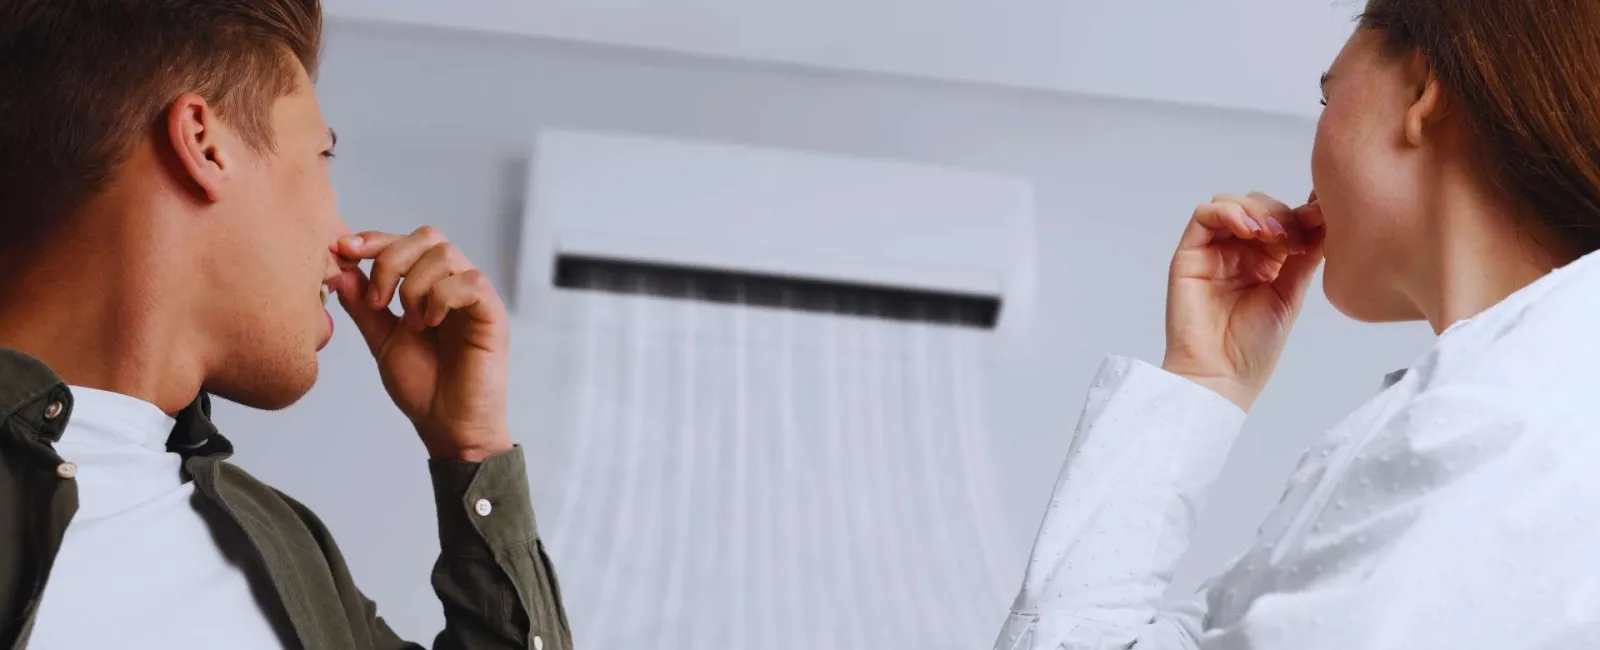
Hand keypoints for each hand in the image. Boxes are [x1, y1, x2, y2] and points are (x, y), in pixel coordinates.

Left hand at [330, 227, 512, 461]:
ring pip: (445, 255)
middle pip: (428, 236)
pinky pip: (470, 282)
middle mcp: (453, 284)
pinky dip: (442, 298)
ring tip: (411, 323)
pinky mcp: (491, 313)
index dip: (374, 239)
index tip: (343, 250)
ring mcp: (475, 297)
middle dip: (392, 260)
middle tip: (379, 301)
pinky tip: (431, 324)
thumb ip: (363, 306)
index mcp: (428, 287)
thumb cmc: (423, 387)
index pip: (404, 242)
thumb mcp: (382, 341)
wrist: (447, 425)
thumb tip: (341, 269)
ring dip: (415, 285)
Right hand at [1161, 192, 1324, 410]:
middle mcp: (1237, 252)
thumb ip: (1305, 255)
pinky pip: (1204, 215)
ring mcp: (1212, 252)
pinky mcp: (1189, 254)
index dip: (1300, 214)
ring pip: (1231, 203)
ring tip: (1271, 236)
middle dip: (1280, 213)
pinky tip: (1249, 230)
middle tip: (1291, 238)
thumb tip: (1325, 218)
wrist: (1222, 376)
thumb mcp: (1291, 293)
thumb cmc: (1253, 347)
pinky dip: (1228, 212)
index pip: (1281, 219)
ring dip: (1255, 210)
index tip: (1319, 220)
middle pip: (1257, 205)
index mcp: (1263, 262)